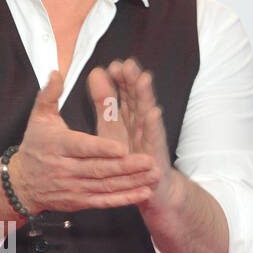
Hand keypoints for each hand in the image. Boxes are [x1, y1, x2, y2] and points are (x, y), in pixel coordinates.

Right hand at [8, 69, 157, 214]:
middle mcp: (65, 169)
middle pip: (98, 169)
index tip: (121, 147)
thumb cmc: (34, 146)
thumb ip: (49, 95)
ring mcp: (73, 188)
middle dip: (125, 167)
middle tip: (148, 160)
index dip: (101, 149)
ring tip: (153, 175)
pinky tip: (142, 192)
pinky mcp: (79, 201)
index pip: (82, 147)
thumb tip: (56, 73)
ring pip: (105, 186)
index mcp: (58, 146)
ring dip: (131, 182)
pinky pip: (104, 201)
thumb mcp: (38, 118)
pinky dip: (124, 198)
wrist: (21, 183)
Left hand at [87, 59, 178, 218]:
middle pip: (136, 99)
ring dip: (146, 97)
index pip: (124, 93)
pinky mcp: (155, 154)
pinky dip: (154, 126)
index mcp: (127, 116)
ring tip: (144, 79)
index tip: (113, 65)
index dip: (119, 79)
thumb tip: (97, 72)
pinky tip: (154, 113)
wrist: (150, 188)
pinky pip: (154, 139)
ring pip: (146, 114)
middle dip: (133, 81)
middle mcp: (140, 124)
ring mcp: (149, 138)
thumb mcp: (112, 128)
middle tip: (128, 64)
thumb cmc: (128, 156)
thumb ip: (104, 101)